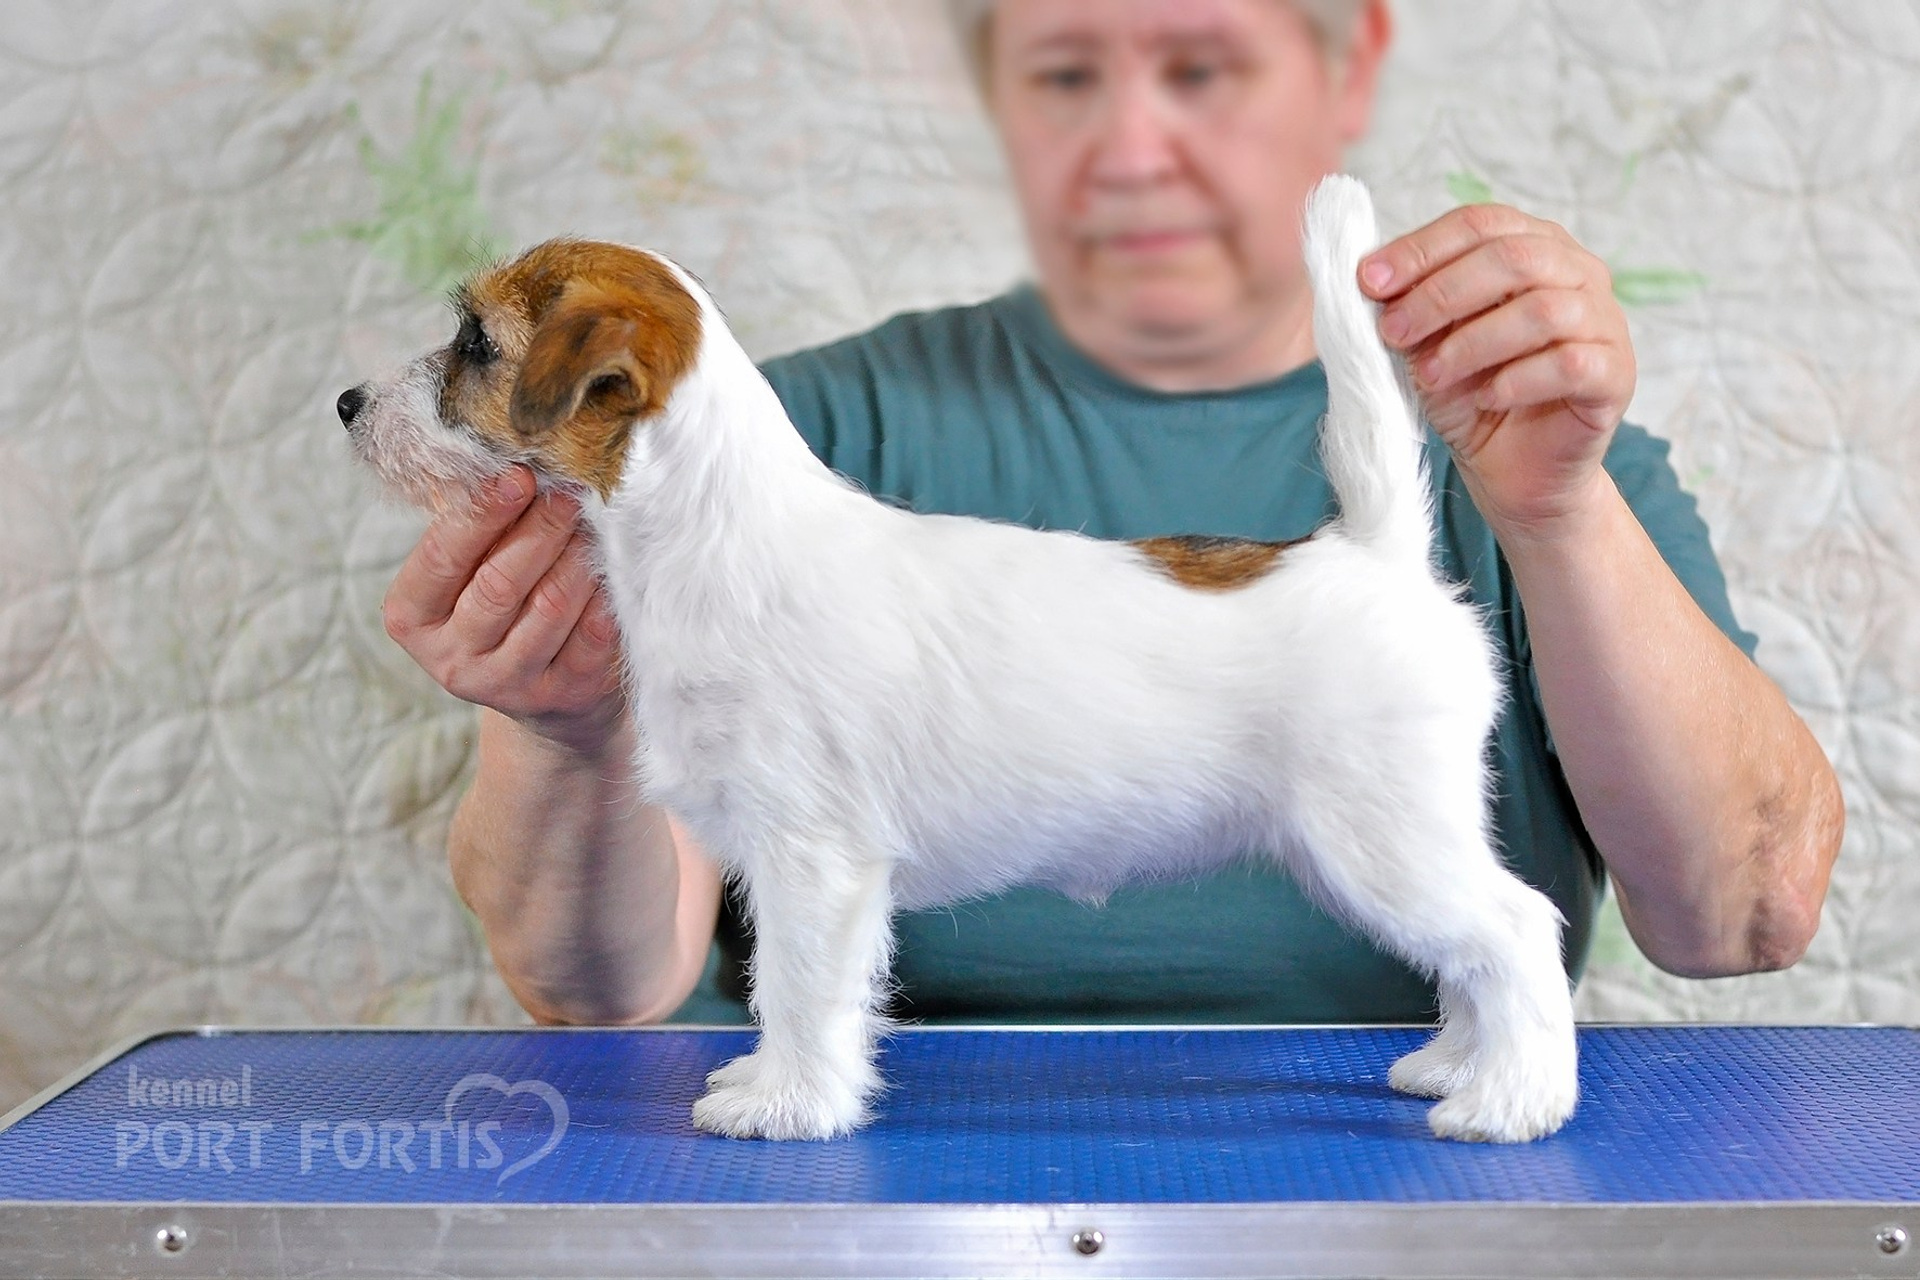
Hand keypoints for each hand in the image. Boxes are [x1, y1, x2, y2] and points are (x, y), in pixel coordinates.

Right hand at [384, 466, 625, 755]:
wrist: (545, 690)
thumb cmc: (498, 604)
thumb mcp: (467, 570)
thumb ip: (473, 524)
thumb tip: (505, 460)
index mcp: (412, 618)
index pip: (441, 557)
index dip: (482, 513)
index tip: (519, 475)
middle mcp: (452, 659)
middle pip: (499, 583)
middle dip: (541, 528)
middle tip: (570, 492)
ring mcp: (508, 685)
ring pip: (550, 606)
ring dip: (578, 555)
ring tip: (595, 522)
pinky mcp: (563, 695)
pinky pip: (592, 634)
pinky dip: (605, 593)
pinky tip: (612, 567)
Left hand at [1359, 203, 1635, 538]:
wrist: (1511, 469)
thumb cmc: (1470, 394)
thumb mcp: (1427, 345)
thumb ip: (1409, 306)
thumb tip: (1372, 277)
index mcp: (1532, 245)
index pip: (1479, 224)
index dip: (1421, 249)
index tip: (1369, 282)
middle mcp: (1577, 272)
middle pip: (1514, 257)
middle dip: (1441, 294)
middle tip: (1394, 331)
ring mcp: (1604, 321)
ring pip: (1544, 310)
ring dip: (1473, 342)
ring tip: (1430, 375)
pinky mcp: (1616, 373)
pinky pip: (1570, 363)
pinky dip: (1518, 380)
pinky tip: (1486, 397)